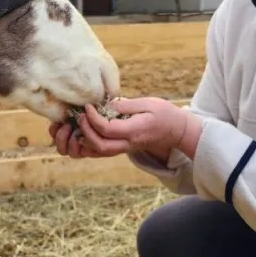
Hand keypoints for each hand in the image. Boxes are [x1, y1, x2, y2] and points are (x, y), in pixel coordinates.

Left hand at [49, 97, 201, 159]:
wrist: (176, 131)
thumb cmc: (164, 114)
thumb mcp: (148, 103)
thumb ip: (126, 105)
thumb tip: (106, 105)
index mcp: (134, 131)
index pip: (107, 129)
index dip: (93, 119)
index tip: (88, 107)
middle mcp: (128, 144)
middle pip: (99, 146)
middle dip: (85, 132)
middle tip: (80, 116)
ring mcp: (125, 148)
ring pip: (98, 153)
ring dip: (84, 141)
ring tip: (79, 124)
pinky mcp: (122, 148)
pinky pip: (101, 152)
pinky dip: (88, 145)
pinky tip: (84, 132)